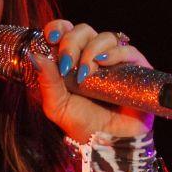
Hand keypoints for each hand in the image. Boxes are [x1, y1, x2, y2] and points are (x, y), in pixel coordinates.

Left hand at [30, 20, 152, 142]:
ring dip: (91, 50)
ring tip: (85, 73)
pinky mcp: (136, 68)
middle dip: (71, 43)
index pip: (65, 31)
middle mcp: (93, 56)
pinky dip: (115, 52)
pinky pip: (127, 50)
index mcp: (72, 60)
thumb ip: (47, 81)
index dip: (58, 28)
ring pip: (105, 36)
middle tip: (67, 65)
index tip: (51, 37)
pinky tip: (103, 63)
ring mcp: (115, 61)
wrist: (109, 142)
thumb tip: (34, 56)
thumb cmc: (82, 124)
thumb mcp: (57, 106)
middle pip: (83, 30)